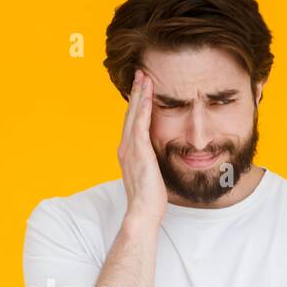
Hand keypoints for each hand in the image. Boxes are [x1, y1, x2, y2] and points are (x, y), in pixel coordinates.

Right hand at [118, 69, 167, 227]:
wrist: (142, 212)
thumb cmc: (149, 201)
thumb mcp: (152, 177)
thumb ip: (153, 164)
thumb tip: (160, 161)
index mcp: (128, 153)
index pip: (132, 123)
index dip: (136, 104)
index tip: (142, 89)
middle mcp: (126, 148)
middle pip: (130, 114)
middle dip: (136, 93)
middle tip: (140, 73)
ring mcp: (130, 149)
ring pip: (133, 114)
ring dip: (139, 94)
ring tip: (144, 76)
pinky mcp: (138, 151)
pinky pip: (140, 124)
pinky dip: (143, 107)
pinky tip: (147, 94)